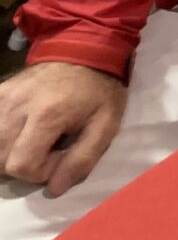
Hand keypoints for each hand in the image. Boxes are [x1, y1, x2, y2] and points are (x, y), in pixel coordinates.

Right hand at [0, 62, 126, 195]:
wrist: (85, 50)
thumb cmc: (98, 91)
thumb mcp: (105, 125)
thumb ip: (82, 160)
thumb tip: (54, 189)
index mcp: (47, 114)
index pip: (22, 166)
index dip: (42, 171)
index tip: (61, 155)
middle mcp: (17, 105)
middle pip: (1, 160)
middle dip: (24, 165)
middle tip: (47, 149)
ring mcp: (3, 97)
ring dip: (9, 154)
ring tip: (34, 140)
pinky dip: (1, 138)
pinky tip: (19, 133)